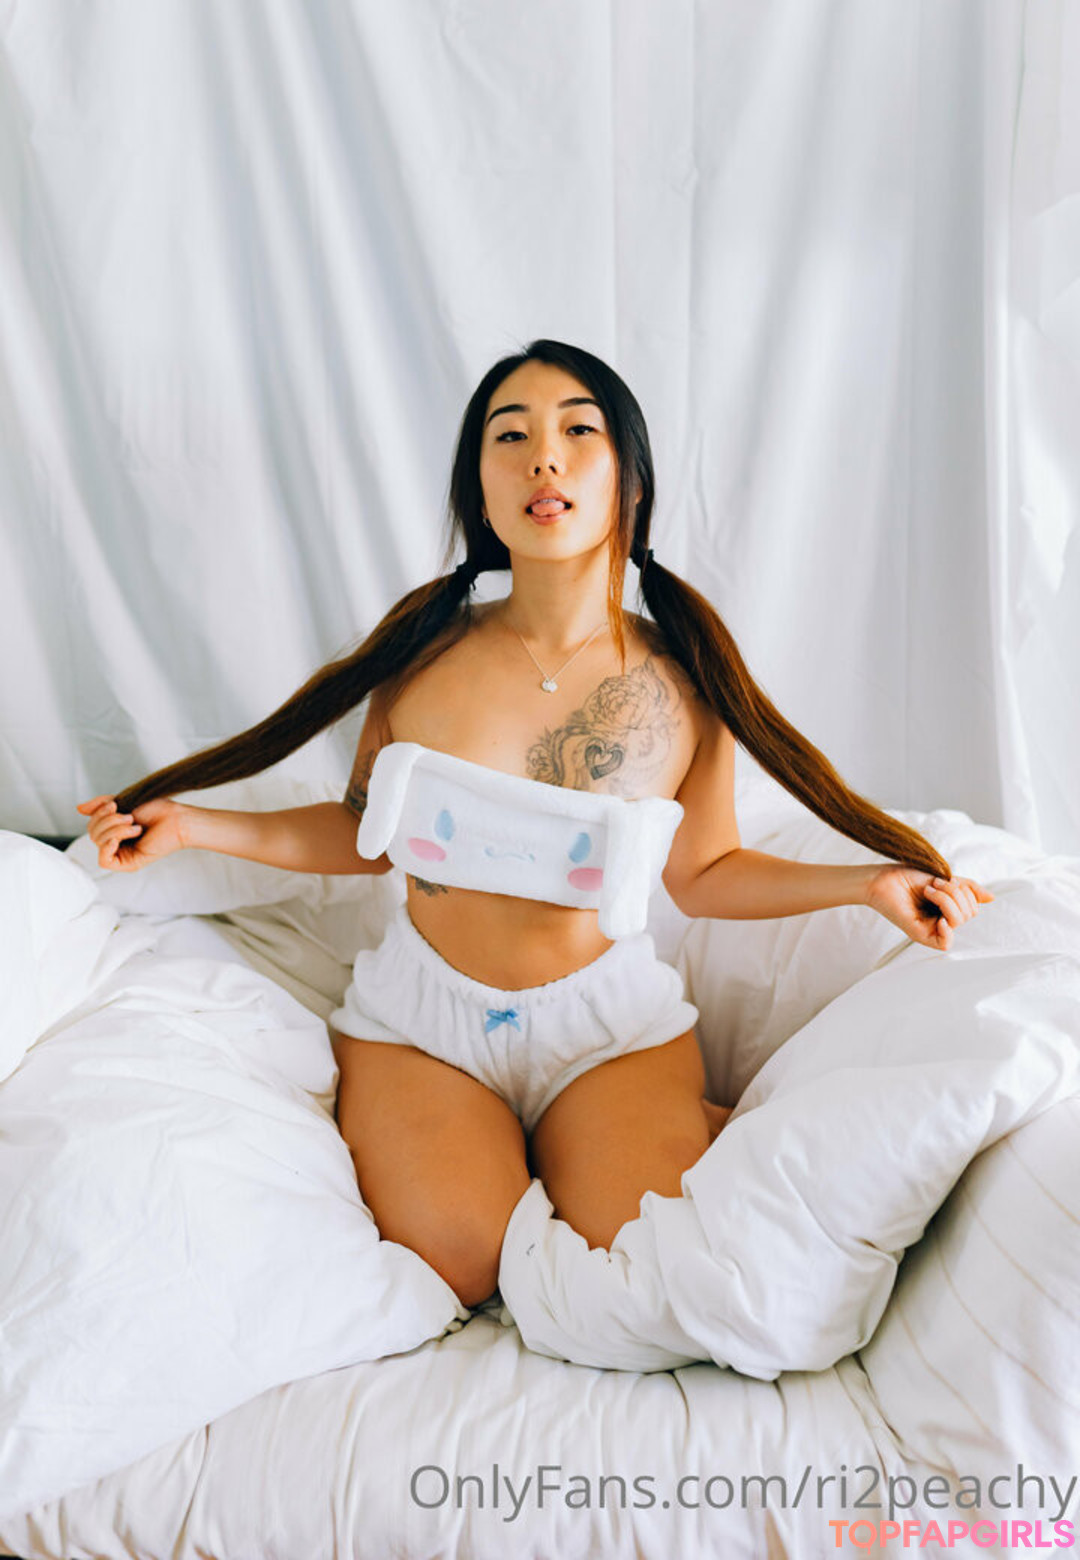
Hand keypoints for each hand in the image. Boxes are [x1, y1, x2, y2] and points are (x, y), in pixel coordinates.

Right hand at [75, 794, 186, 872]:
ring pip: (99, 843)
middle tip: (128, 816)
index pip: (92, 824)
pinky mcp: (129, 864)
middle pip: (92, 833)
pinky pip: (104, 861)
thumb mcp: (123, 801)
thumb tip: (78, 809)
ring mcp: (122, 854)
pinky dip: (108, 846)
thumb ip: (101, 806)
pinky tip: (118, 838)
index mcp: (114, 829)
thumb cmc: (157, 810)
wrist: (176, 819)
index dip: (98, 813)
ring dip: (115, 829)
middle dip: (108, 821)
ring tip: (134, 825)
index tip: (114, 803)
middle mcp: (117, 842)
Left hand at [864, 864, 993, 951]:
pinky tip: (940, 918)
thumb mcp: (944, 878)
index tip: (943, 879)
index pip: (973, 906)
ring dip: (946, 900)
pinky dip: (947, 930)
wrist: (882, 878)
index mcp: (948, 908)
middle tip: (933, 884)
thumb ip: (967, 888)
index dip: (964, 891)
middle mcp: (942, 920)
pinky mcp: (919, 934)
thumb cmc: (907, 876)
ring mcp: (931, 928)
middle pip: (969, 914)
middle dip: (955, 893)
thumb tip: (991, 898)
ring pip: (958, 922)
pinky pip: (944, 943)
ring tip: (928, 891)